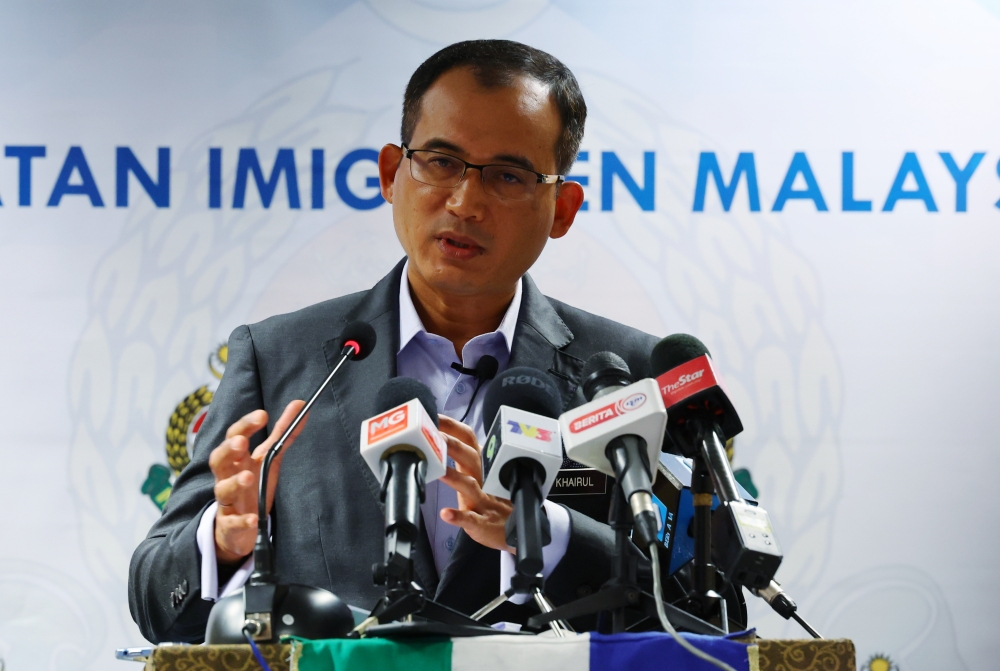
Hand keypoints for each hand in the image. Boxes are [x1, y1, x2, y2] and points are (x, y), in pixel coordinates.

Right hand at [209, 401, 307, 563]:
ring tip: (248, 477)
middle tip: (241, 443)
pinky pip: (233, 523)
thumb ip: (283, 433)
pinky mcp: (230, 524)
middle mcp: (227, 477)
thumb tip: (300, 404)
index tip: (263, 415)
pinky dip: (242, 521)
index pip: (235, 436)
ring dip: (234, 483)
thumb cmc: (254, 485)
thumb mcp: (269, 458)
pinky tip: (254, 518)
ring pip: (222, 490)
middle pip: (218, 460)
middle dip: (228, 450)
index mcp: (236, 459)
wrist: (241, 526)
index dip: (246, 425)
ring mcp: (227, 501)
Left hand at [437, 415, 514, 551]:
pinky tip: (445, 514)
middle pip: (470, 457)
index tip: (432, 416)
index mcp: (480, 464)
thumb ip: (463, 459)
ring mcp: (483, 501)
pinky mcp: (483, 523)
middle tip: (433, 435)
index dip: (451, 426)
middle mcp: (483, 478)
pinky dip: (458, 516)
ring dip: (454, 478)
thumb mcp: (481, 476)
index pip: (468, 439)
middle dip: (452, 445)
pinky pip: (471, 519)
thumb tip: (438, 438)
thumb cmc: (493, 499)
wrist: (516, 529)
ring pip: (470, 486)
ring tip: (440, 471)